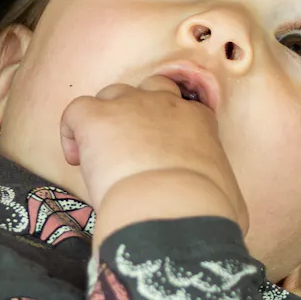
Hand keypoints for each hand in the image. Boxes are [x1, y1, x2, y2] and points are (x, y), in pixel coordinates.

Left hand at [61, 80, 247, 232]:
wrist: (172, 207)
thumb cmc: (206, 211)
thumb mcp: (229, 198)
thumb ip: (221, 192)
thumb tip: (219, 206)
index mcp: (198, 122)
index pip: (184, 108)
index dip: (169, 127)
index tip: (160, 152)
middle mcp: (165, 104)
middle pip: (150, 88)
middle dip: (138, 110)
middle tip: (131, 143)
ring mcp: (129, 106)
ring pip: (112, 95)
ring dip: (106, 118)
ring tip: (101, 153)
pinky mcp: (96, 117)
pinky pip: (75, 110)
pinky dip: (71, 131)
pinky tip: (76, 157)